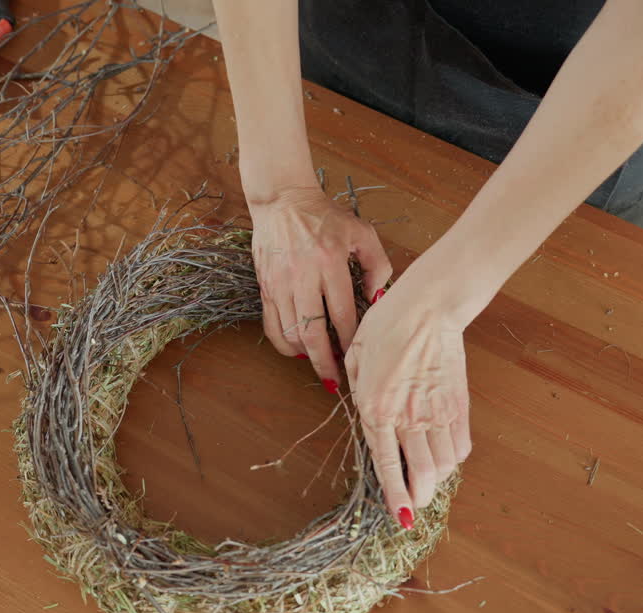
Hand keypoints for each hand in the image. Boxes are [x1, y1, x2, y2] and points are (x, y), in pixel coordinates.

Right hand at [250, 185, 392, 388]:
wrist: (282, 201)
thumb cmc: (325, 217)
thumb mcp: (361, 232)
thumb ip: (377, 265)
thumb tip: (377, 299)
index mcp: (329, 261)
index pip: (342, 313)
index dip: (350, 341)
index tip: (358, 357)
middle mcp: (302, 275)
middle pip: (312, 331)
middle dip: (324, 361)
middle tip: (334, 380)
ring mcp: (280, 282)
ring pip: (289, 332)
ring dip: (305, 355)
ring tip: (319, 365)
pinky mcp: (265, 286)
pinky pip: (271, 324)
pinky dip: (283, 343)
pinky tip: (296, 351)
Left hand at [345, 243, 487, 529]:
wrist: (429, 306)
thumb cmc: (386, 327)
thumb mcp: (356, 359)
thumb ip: (356, 393)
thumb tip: (361, 418)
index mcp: (376, 407)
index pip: (386, 464)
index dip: (394, 496)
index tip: (401, 517)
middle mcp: (408, 416)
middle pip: (422, 474)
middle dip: (419, 497)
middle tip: (415, 502)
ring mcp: (437, 412)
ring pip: (444, 465)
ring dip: (436, 480)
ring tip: (427, 480)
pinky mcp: (459, 404)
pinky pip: (461, 446)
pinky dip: (454, 459)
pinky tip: (444, 456)